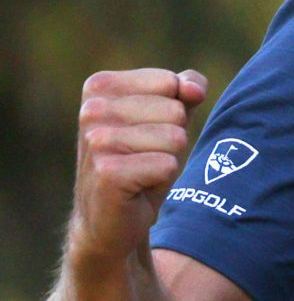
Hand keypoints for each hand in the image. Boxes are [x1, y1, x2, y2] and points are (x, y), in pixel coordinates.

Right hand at [70, 69, 207, 264]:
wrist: (113, 218)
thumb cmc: (143, 160)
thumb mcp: (169, 117)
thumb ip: (186, 88)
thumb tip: (193, 88)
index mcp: (100, 86)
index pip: (171, 82)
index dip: (173, 112)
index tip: (148, 132)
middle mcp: (92, 109)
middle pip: (176, 111)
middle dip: (172, 138)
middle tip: (146, 156)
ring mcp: (96, 141)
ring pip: (175, 138)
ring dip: (167, 159)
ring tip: (143, 170)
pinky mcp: (108, 172)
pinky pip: (167, 165)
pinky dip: (161, 179)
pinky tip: (139, 187)